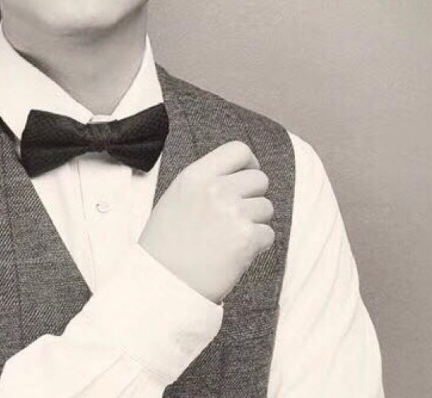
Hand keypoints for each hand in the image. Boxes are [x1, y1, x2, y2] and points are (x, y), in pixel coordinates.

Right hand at [138, 141, 274, 303]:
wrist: (163, 282)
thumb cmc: (166, 242)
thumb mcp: (177, 196)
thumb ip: (205, 180)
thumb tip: (236, 174)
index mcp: (195, 175)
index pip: (238, 149)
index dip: (249, 163)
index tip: (246, 177)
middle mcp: (216, 189)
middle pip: (259, 179)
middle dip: (253, 196)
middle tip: (235, 215)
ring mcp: (233, 213)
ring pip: (266, 207)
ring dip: (254, 222)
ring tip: (229, 237)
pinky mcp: (246, 239)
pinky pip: (268, 233)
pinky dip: (256, 244)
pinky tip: (234, 252)